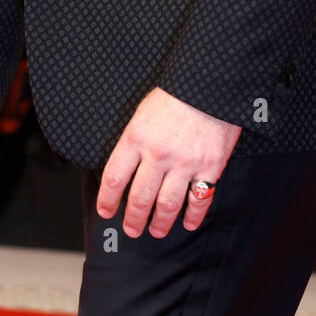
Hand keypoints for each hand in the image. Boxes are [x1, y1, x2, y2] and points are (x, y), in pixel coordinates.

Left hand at [97, 87, 240, 238]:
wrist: (210, 83)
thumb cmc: (175, 95)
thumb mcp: (143, 113)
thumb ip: (134, 141)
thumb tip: (126, 169)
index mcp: (136, 137)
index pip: (114, 178)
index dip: (107, 200)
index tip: (106, 212)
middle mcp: (158, 154)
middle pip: (139, 198)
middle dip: (133, 219)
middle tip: (132, 230)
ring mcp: (184, 163)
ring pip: (167, 206)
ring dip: (160, 223)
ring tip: (156, 232)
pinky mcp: (210, 167)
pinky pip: (199, 200)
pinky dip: (193, 216)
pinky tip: (188, 223)